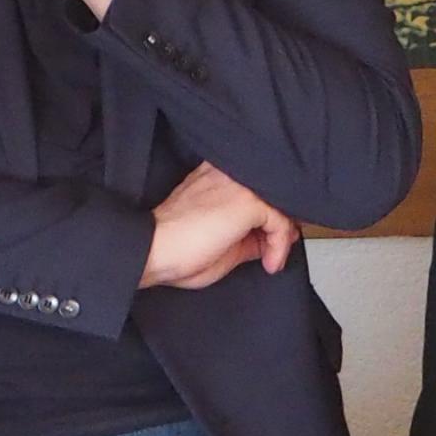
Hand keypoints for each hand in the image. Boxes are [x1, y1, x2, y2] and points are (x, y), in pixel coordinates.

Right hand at [141, 162, 296, 288]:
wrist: (154, 250)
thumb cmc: (174, 248)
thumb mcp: (221, 242)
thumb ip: (246, 235)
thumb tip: (270, 239)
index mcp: (216, 176)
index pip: (255, 189)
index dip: (269, 215)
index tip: (270, 241)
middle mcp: (228, 174)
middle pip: (271, 193)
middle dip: (280, 224)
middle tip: (277, 249)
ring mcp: (239, 185)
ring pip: (280, 204)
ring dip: (281, 236)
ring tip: (272, 259)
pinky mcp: (247, 201)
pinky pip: (281, 222)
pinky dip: (280, 246)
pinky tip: (270, 262)